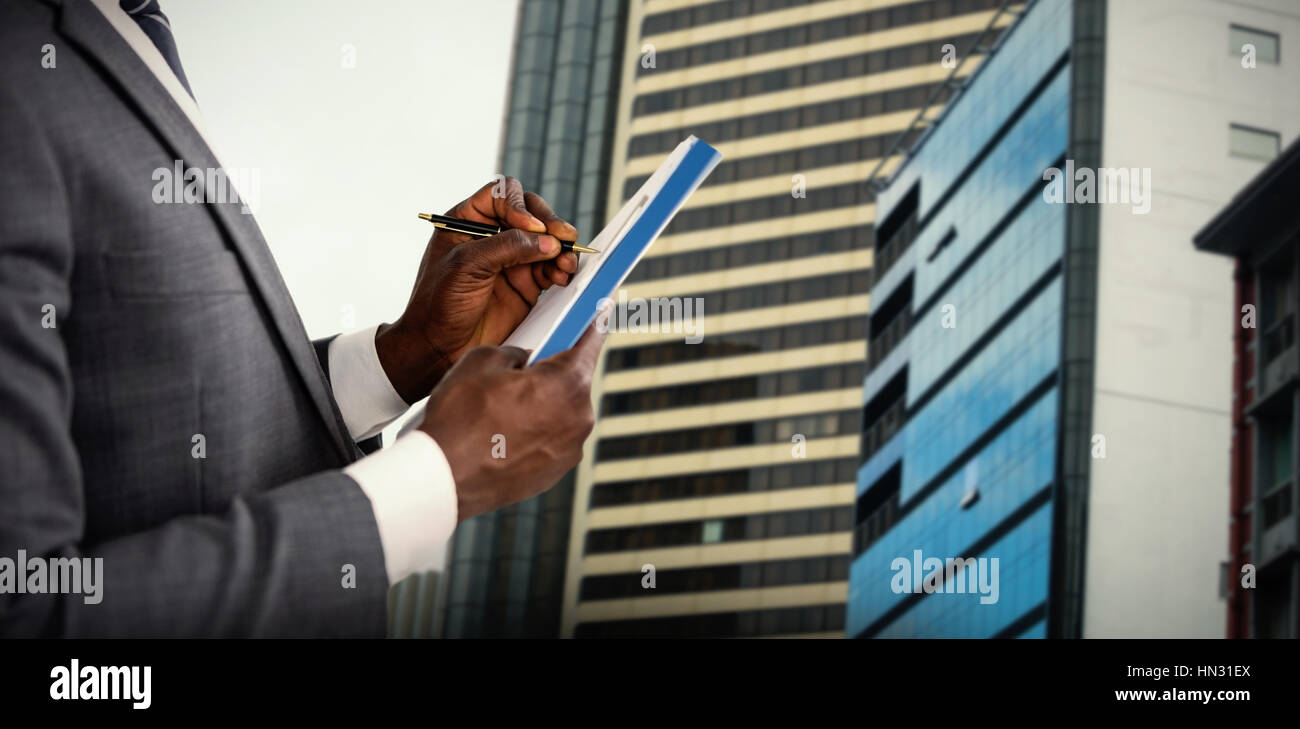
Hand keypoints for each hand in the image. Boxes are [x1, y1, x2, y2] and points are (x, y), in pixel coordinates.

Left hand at [376, 177, 581, 402]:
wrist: (438, 348)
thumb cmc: (438, 304)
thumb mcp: (466, 267)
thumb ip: (507, 248)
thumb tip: (548, 241)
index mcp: (468, 221)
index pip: (502, 195)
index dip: (520, 205)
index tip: (530, 228)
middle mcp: (493, 236)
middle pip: (531, 214)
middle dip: (550, 225)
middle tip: (564, 238)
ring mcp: (511, 260)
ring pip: (547, 242)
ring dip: (561, 249)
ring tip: (567, 264)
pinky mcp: (526, 285)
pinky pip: (552, 269)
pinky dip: (562, 270)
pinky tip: (564, 276)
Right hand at [419, 319, 606, 521]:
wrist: (444, 477)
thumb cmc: (461, 418)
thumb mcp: (482, 359)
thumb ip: (516, 352)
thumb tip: (524, 361)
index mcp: (569, 383)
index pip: (591, 341)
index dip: (594, 322)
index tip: (604, 310)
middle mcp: (580, 418)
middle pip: (573, 380)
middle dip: (551, 372)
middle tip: (519, 371)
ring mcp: (570, 449)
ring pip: (560, 412)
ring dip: (541, 405)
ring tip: (501, 408)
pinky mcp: (555, 473)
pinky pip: (550, 440)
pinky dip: (533, 433)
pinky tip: (502, 433)